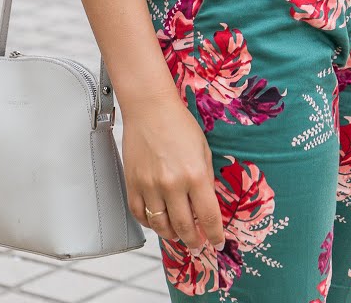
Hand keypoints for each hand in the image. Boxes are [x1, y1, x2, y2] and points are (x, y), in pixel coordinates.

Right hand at [122, 99, 224, 255]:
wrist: (150, 107)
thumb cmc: (179, 124)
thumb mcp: (203, 150)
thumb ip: (206, 180)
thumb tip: (207, 207)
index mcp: (195, 174)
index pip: (208, 217)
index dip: (215, 235)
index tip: (218, 242)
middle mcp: (172, 183)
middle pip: (184, 228)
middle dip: (194, 241)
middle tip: (198, 243)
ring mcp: (150, 185)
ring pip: (161, 227)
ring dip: (172, 234)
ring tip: (178, 232)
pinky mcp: (132, 183)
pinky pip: (140, 215)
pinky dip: (150, 223)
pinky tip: (157, 219)